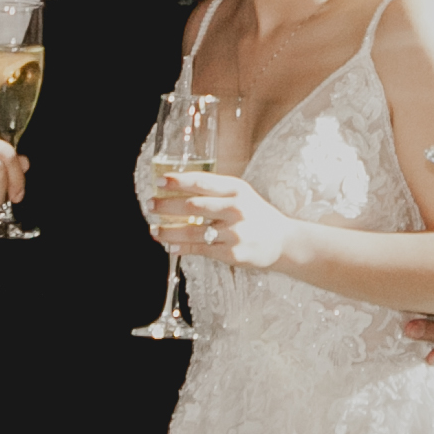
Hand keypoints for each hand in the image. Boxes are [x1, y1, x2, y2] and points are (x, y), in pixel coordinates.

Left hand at [150, 172, 298, 271]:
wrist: (283, 241)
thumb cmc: (256, 215)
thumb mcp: (241, 194)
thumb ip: (215, 190)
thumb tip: (177, 189)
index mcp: (236, 189)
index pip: (202, 182)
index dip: (178, 181)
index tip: (160, 181)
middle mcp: (236, 208)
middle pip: (193, 206)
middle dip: (167, 206)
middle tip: (150, 205)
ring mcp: (234, 232)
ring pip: (193, 231)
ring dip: (169, 231)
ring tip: (154, 230)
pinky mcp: (233, 253)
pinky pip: (201, 249)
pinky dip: (182, 248)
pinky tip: (170, 246)